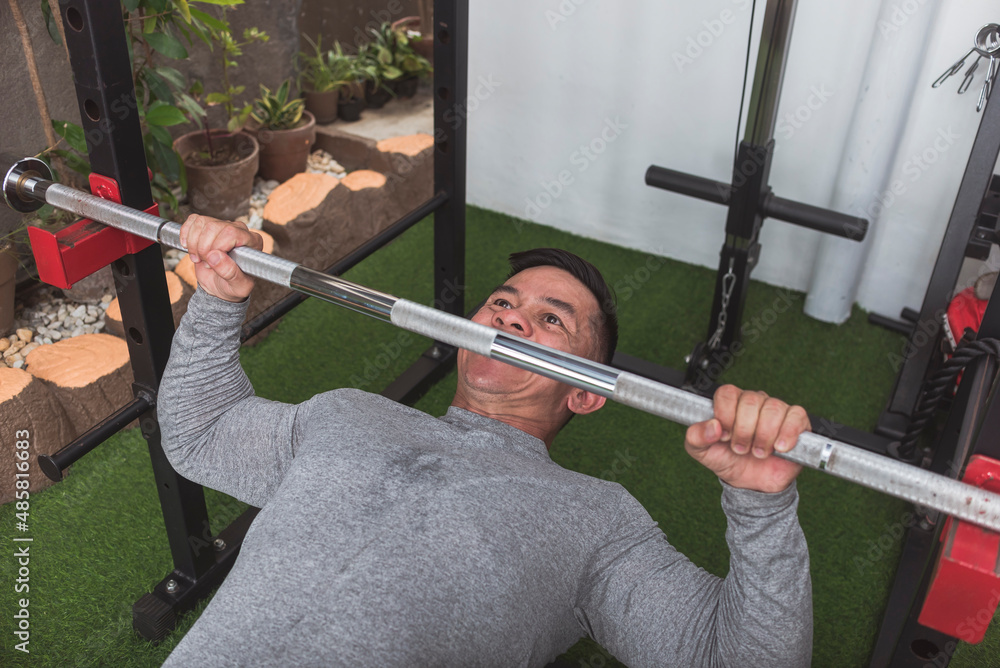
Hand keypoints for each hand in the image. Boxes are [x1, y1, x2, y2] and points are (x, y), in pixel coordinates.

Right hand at [178, 215, 263, 302]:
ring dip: (194, 243)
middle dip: (203, 248)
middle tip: (206, 263)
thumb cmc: (233, 286)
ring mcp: (223, 226)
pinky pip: (193, 220)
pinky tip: (189, 247)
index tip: (212, 263)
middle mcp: (239, 230)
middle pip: (214, 226)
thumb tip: (215, 256)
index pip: (231, 232)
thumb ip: (231, 273)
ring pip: (202, 222)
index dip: (217, 246)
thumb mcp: (238, 287)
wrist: (220, 285)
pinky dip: (186, 234)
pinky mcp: (208, 226)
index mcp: (253, 241)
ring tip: (199, 258)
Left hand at [685, 384, 809, 492]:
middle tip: (741, 449)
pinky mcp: (796, 422)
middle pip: (750, 401)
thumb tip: (712, 427)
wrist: (751, 483)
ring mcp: (776, 410)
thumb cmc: (727, 460)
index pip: (727, 393)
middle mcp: (754, 402)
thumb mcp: (701, 452)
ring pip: (773, 409)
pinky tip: (780, 448)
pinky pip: (796, 416)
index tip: (724, 436)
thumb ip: (696, 437)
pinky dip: (787, 433)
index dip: (725, 415)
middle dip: (744, 430)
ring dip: (764, 436)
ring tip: (759, 453)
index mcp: (730, 403)